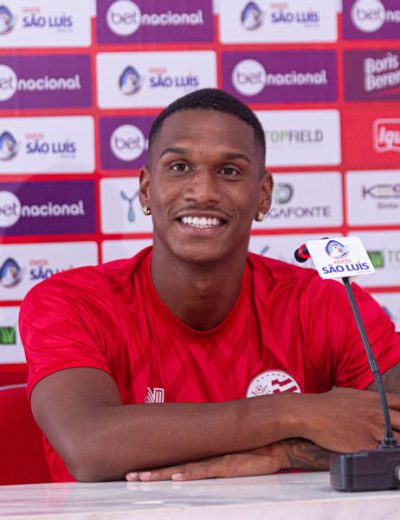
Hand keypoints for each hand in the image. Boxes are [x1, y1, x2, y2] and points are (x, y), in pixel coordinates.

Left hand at [126, 443, 286, 481]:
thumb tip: (199, 472)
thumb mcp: (230, 461)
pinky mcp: (226, 466)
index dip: (155, 470)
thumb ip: (214, 465)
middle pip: (172, 467)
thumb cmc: (253, 454)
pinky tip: (177, 478)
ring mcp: (214, 461)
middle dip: (149, 473)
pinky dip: (190, 475)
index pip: (175, 465)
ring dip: (160, 475)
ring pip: (181, 470)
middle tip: (129, 477)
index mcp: (203, 458)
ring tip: (140, 479)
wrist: (274, 445)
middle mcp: (204, 458)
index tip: (137, 474)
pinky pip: (205, 472)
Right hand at [301, 387, 399, 451]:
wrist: (309, 413)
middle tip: (395, 436)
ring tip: (387, 447)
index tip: (399, 422)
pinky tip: (381, 459)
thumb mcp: (351, 394)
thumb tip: (376, 405)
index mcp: (375, 400)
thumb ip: (368, 400)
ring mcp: (373, 429)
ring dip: (395, 445)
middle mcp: (378, 413)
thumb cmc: (326, 404)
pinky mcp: (365, 446)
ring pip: (399, 442)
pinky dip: (385, 457)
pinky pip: (385, 455)